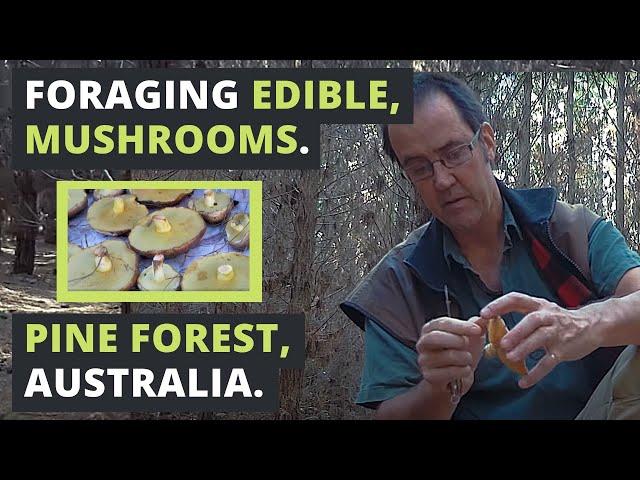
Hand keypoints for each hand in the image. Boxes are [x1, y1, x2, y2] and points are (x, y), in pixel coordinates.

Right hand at [416, 316, 486, 395]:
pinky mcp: (429, 376)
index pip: (442, 323)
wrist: (457, 378)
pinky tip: (465, 370)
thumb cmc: (461, 353)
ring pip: (446, 356)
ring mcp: (424, 360)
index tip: (477, 330)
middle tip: (468, 344)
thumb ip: (476, 326)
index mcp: (430, 329)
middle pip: (435, 337)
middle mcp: (423, 343)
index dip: (461, 326)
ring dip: (464, 358)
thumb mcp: (471, 337)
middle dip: (456, 340)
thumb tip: (483, 318)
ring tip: (468, 359)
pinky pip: (449, 372)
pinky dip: (462, 371)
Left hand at [480, 292, 600, 388]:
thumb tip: (492, 340)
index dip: (499, 305)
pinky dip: (536, 373)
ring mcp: (557, 333)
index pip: (516, 299)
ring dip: (524, 348)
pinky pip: (549, 362)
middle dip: (516, 331)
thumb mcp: (541, 313)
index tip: (484, 314)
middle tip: (501, 343)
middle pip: (532, 320)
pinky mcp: (564, 349)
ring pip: (540, 339)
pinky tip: (523, 382)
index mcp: (538, 305)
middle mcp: (548, 316)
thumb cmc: (558, 320)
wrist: (592, 325)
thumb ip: (519, 323)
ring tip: (509, 358)